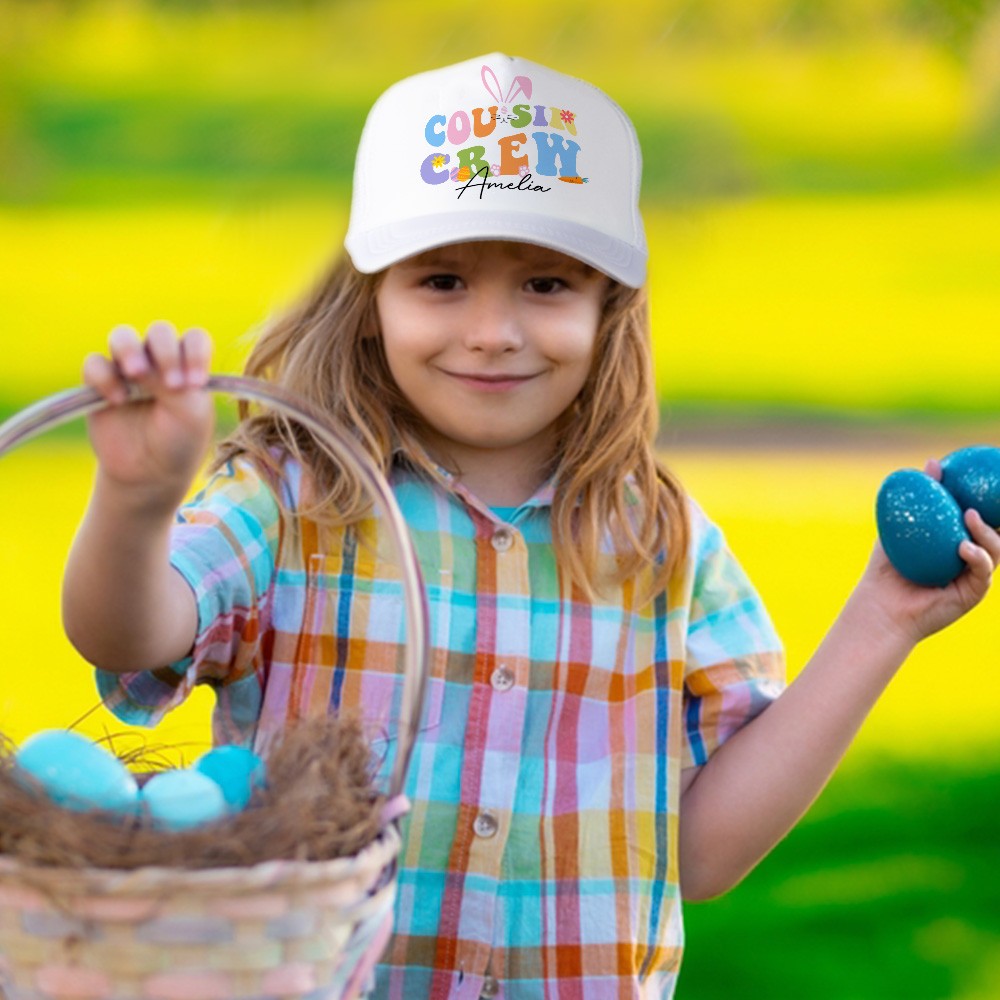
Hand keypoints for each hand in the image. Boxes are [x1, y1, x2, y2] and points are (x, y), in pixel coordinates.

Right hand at [82, 321, 214, 512]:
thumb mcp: (190, 414)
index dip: (195, 353)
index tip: (196, 382)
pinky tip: (117, 400)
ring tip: (137, 374)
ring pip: (122, 336)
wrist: (150, 473)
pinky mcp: (99, 383)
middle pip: (160, 332)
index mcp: (189, 365)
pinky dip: (104, 377)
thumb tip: (144, 363)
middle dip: (165, 351)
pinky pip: (94, 363)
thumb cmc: (179, 441)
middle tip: (171, 385)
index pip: (194, 339)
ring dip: (129, 349)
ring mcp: (128, 369)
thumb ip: (176, 383)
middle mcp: (159, 361)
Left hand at [853, 458, 999, 648]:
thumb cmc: (887, 567)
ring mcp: (973, 575)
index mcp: (958, 541)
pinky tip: (964, 546)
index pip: (980, 517)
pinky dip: (977, 556)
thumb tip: (934, 462)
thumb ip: (920, 496)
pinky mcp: (972, 593)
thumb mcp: (902, 526)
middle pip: (998, 532)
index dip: (991, 501)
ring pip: (996, 549)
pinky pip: (982, 571)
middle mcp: (970, 557)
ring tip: (970, 516)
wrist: (880, 605)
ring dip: (987, 531)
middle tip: (996, 493)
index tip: (992, 477)